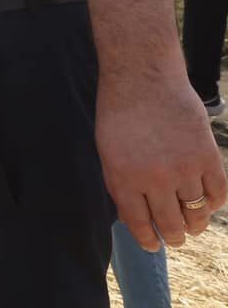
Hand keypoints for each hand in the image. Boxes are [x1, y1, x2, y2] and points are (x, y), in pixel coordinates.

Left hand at [98, 67, 225, 251]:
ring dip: (195, 225)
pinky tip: (206, 205)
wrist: (143, 78)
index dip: (147, 239)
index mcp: (124, 177)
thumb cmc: (119, 113)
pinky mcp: (208, 156)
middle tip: (174, 239)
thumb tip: (134, 218)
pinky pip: (217, 193)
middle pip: (170, 223)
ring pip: (196, 213)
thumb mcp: (107, 151)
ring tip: (191, 227)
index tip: (153, 246)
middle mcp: (155, 178)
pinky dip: (213, 204)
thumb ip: (120, 184)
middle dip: (172, 237)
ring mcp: (184, 168)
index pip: (139, 223)